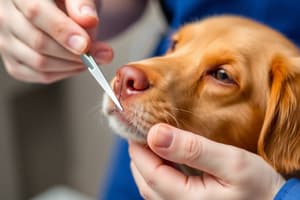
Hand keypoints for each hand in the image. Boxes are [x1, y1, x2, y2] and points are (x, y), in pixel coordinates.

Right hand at [0, 0, 112, 82]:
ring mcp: (7, 41)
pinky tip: (78, 65)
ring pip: (39, 63)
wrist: (59, 8)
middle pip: (39, 43)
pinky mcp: (14, 61)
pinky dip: (64, 74)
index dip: (63, 31)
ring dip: (73, 66)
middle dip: (75, 53)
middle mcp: (6, 17)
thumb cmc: (68, 0)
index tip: (86, 44)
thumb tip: (88, 19)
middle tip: (102, 54)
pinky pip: (40, 75)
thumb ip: (81, 2)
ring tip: (93, 58)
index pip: (36, 13)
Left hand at [129, 123, 284, 199]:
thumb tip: (156, 133)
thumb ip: (192, 148)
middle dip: (140, 156)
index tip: (138, 129)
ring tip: (150, 143)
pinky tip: (165, 159)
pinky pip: (163, 192)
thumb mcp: (230, 162)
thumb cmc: (258, 186)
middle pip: (147, 182)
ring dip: (147, 165)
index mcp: (186, 199)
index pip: (150, 173)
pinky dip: (158, 173)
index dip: (140, 149)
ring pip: (152, 189)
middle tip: (140, 133)